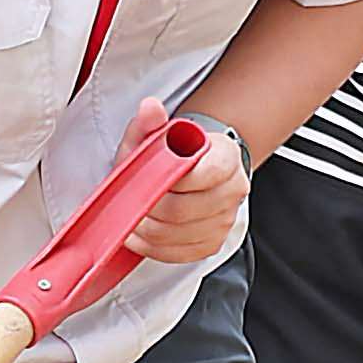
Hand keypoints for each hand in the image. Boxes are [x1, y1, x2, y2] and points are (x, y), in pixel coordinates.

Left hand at [130, 127, 253, 266]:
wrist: (192, 167)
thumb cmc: (176, 151)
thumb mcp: (159, 132)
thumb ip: (151, 120)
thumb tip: (150, 108)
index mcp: (226, 158)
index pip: (204, 175)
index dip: (170, 180)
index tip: (147, 178)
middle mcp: (233, 191)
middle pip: (185, 211)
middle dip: (150, 208)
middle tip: (129, 202)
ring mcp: (224, 220)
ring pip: (178, 236)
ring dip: (147, 231)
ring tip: (130, 217)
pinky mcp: (211, 243)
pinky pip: (179, 255)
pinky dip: (153, 248)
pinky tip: (139, 235)